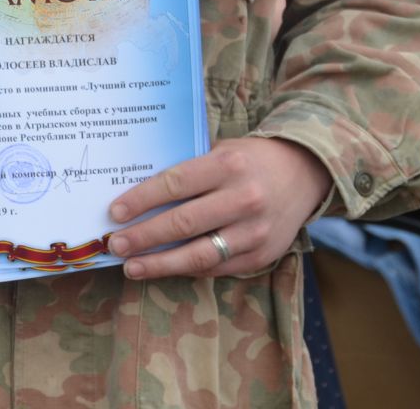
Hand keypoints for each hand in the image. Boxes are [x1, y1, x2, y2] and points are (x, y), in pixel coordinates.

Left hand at [104, 137, 330, 279]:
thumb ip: (188, 171)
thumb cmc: (248, 159)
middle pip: (183, 223)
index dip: (141, 200)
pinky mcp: (262, 255)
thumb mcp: (220, 150)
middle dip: (143, 237)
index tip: (115, 213)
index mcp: (227, 165)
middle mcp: (243, 198)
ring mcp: (255, 231)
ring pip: (199, 254)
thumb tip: (138, 195)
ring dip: (161, 264)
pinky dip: (188, 269)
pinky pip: (217, 268)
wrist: (303, 172)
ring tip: (132, 267)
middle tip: (116, 244)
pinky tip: (166, 268)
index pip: (174, 184)